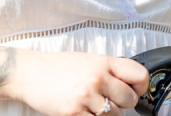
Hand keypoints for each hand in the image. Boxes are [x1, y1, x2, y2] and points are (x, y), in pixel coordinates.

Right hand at [9, 49, 148, 115]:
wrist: (29, 73)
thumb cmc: (58, 67)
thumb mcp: (87, 60)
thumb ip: (109, 70)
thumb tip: (132, 85)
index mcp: (103, 62)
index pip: (139, 75)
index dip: (141, 87)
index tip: (135, 91)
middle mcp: (97, 78)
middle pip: (130, 100)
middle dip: (122, 104)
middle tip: (109, 100)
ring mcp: (86, 96)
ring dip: (106, 114)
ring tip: (90, 104)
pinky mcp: (74, 113)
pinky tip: (81, 110)